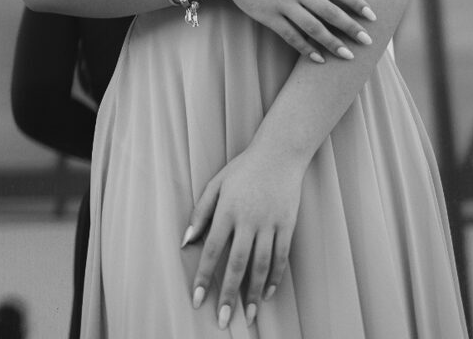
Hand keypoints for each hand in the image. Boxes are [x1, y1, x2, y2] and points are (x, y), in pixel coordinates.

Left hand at [182, 149, 303, 328]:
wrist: (280, 152)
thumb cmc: (244, 168)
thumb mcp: (216, 183)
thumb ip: (200, 212)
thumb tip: (185, 241)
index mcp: (227, 209)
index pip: (212, 249)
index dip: (203, 276)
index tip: (196, 299)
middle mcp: (248, 219)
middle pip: (237, 263)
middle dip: (229, 294)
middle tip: (223, 320)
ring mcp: (269, 222)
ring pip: (261, 265)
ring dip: (254, 293)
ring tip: (249, 315)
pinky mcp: (287, 224)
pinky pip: (281, 256)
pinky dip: (276, 277)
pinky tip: (269, 293)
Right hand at [212, 0, 375, 61]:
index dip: (356, 3)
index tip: (372, 15)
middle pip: (329, 12)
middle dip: (351, 28)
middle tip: (368, 42)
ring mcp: (282, 4)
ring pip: (313, 28)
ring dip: (332, 43)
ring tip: (348, 56)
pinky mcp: (268, 17)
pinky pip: (291, 36)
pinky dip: (305, 48)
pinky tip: (318, 58)